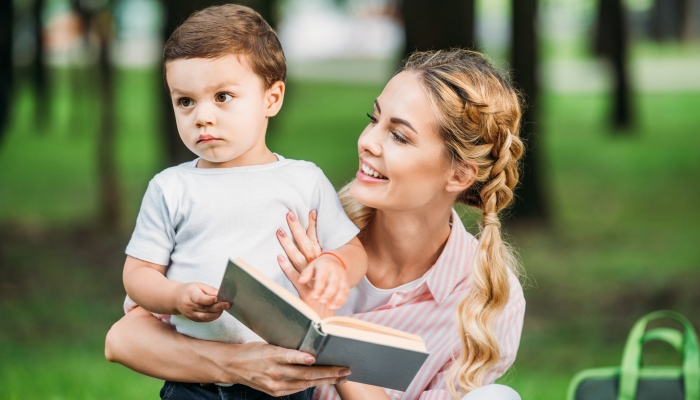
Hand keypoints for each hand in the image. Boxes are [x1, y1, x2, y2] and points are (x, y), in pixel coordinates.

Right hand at [174, 282, 229, 321]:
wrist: (177, 298)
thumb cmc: (190, 290)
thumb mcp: (199, 285)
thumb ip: (210, 290)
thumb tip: (221, 294)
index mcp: (190, 294)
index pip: (199, 299)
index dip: (209, 300)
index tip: (218, 299)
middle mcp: (189, 306)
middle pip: (205, 308)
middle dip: (218, 307)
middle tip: (228, 304)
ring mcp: (191, 314)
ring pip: (206, 316)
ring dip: (217, 313)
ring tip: (225, 308)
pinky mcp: (193, 319)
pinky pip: (205, 320)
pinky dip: (213, 316)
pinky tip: (219, 312)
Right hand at [226, 341, 350, 395]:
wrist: (233, 367)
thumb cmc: (253, 351)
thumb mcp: (268, 344)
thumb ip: (287, 349)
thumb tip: (310, 348)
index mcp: (271, 356)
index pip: (289, 357)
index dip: (301, 358)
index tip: (314, 357)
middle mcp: (274, 372)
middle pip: (304, 373)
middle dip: (327, 372)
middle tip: (344, 369)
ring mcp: (275, 385)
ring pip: (305, 383)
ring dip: (325, 380)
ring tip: (341, 377)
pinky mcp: (275, 392)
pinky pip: (298, 389)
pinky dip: (312, 384)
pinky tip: (324, 381)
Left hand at [277, 210, 342, 314]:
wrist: (327, 317)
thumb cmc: (323, 297)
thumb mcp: (321, 278)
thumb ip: (314, 267)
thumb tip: (309, 254)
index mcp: (321, 263)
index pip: (316, 240)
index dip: (313, 226)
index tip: (310, 212)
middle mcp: (316, 268)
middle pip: (306, 244)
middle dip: (297, 228)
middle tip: (290, 214)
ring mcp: (310, 278)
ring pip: (298, 257)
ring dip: (288, 244)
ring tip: (280, 232)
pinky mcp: (304, 290)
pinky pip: (294, 276)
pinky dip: (287, 267)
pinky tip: (279, 258)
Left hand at [301, 254, 349, 310]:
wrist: (335, 261)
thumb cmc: (320, 266)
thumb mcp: (311, 266)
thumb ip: (306, 274)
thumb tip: (300, 281)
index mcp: (325, 266)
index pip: (322, 278)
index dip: (319, 288)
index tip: (314, 296)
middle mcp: (336, 271)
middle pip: (333, 283)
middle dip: (328, 294)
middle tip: (322, 302)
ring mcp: (342, 277)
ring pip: (342, 288)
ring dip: (337, 299)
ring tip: (330, 307)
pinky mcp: (346, 283)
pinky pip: (346, 292)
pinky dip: (342, 300)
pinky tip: (336, 307)